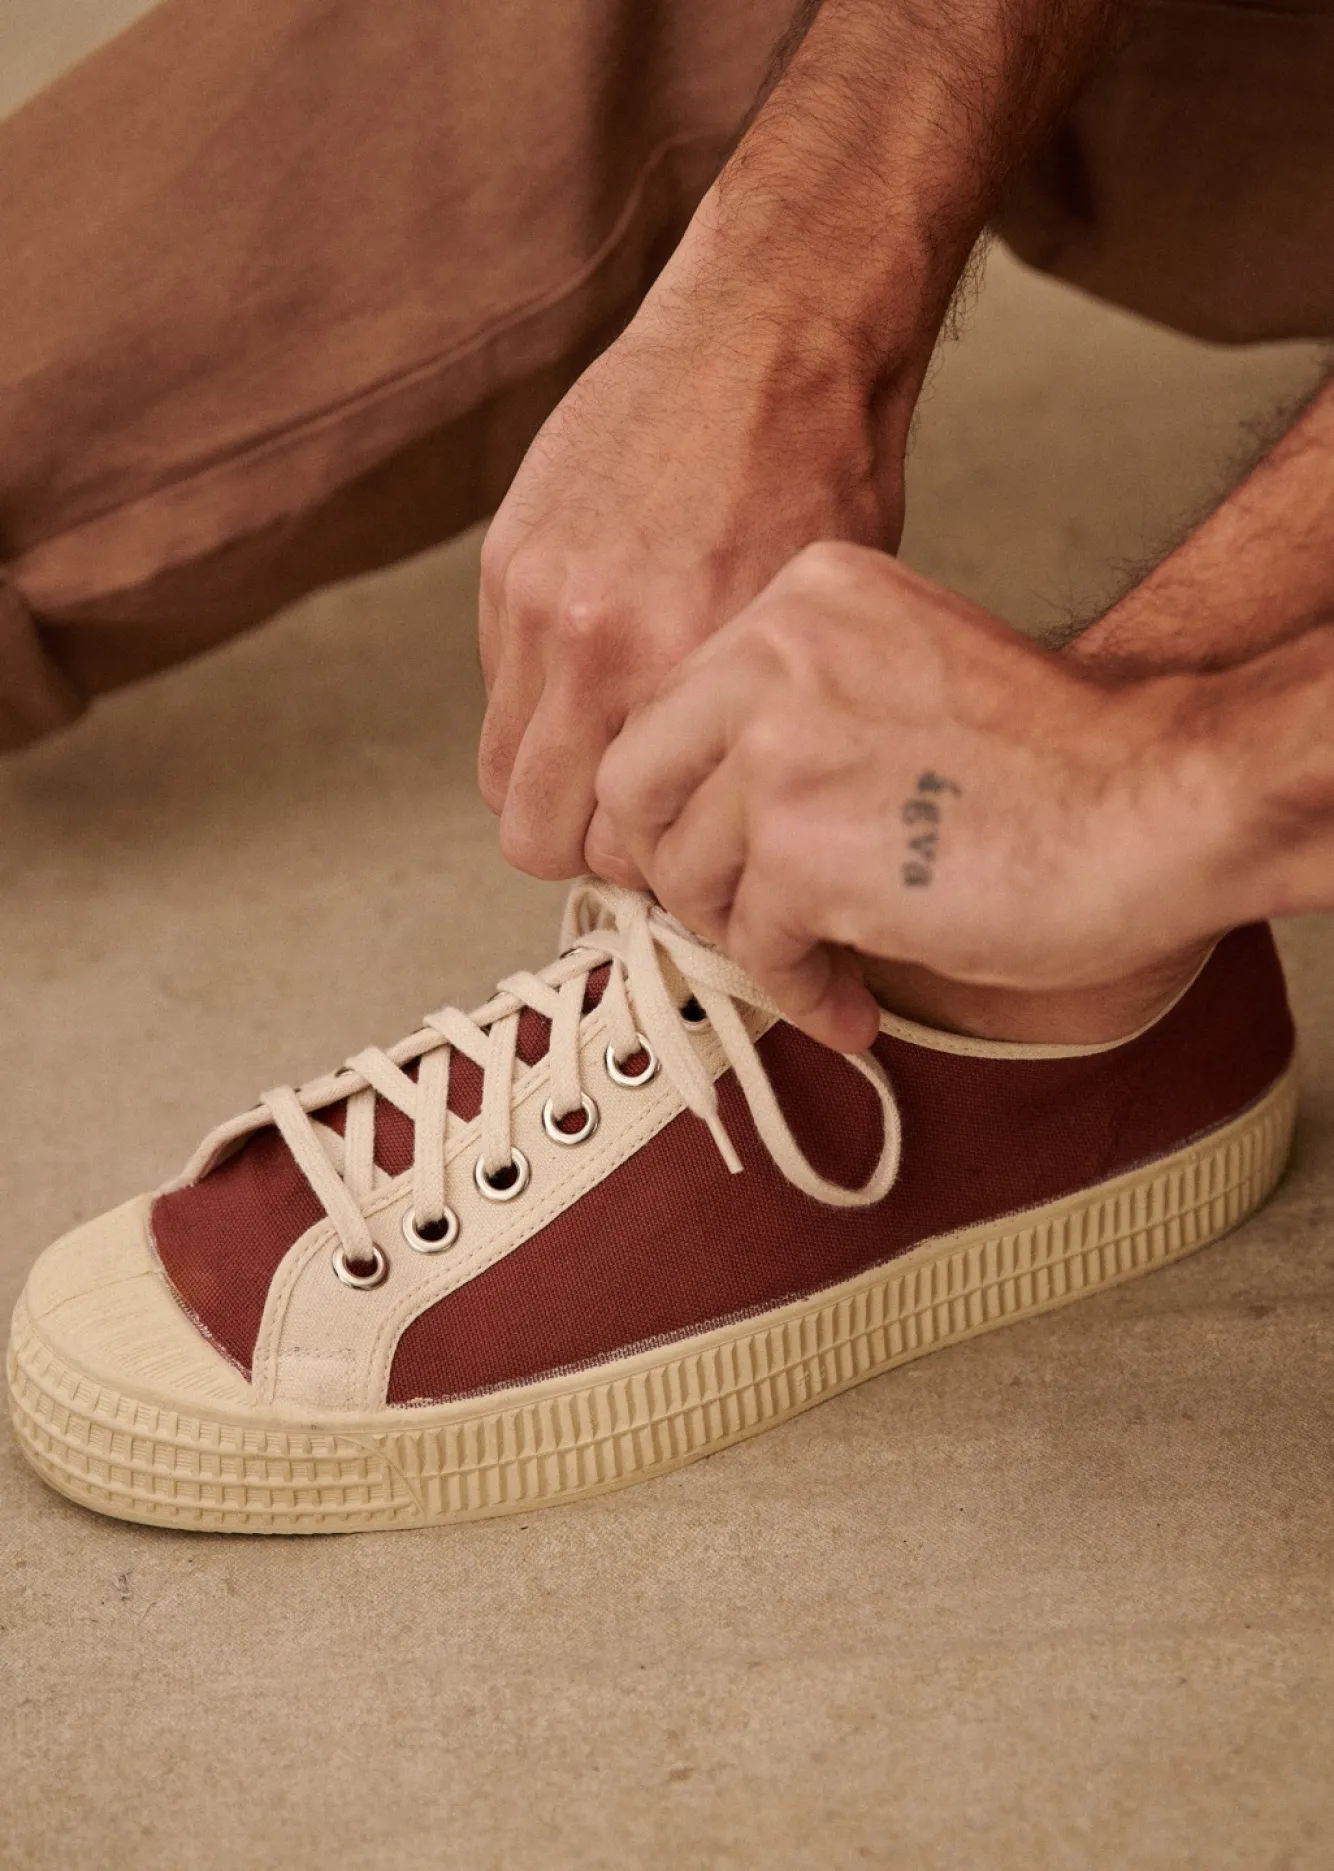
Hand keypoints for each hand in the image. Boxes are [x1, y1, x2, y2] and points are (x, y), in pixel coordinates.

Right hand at [477, 216, 915, 881]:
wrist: (776, 331)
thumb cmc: (825, 474)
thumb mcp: (808, 634)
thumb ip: (729, 731)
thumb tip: (697, 808)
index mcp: (683, 673)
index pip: (623, 849)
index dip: (653, 857)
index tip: (682, 836)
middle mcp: (594, 647)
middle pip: (534, 832)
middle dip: (583, 841)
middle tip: (637, 811)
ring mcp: (535, 601)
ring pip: (499, 771)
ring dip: (550, 778)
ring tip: (614, 744)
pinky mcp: (506, 558)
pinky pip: (498, 683)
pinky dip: (539, 697)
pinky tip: (602, 656)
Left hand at [595, 543, 1230, 1050]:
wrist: (1160, 800)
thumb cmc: (1058, 755)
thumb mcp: (905, 667)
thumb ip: (800, 707)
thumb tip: (707, 808)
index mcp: (797, 597)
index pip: (669, 711)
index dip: (683, 803)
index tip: (723, 857)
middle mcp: (769, 653)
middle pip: (636, 789)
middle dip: (679, 871)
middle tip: (741, 918)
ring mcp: (776, 750)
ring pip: (686, 876)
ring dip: (746, 940)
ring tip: (820, 965)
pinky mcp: (797, 850)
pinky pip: (753, 947)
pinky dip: (798, 991)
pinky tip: (848, 1005)